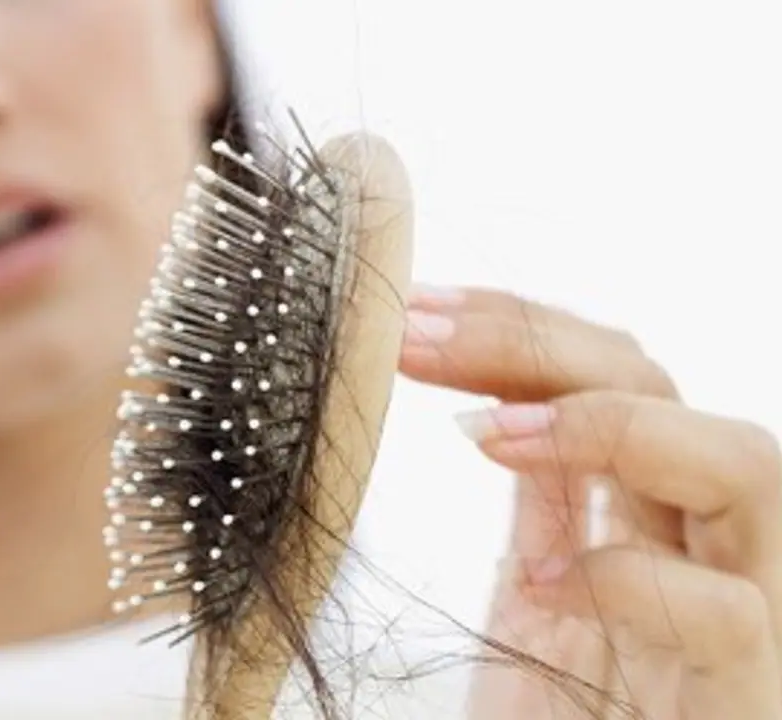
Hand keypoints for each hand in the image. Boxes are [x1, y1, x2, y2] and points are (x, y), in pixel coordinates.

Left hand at [398, 284, 781, 718]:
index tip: (414, 311)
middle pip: (667, 387)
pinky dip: (636, 582)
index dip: (519, 329)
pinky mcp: (750, 702)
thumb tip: (488, 407)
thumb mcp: (540, 604)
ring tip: (489, 433)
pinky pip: (734, 617)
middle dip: (538, 340)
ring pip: (749, 468)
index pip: (611, 376)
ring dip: (612, 425)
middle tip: (417, 335)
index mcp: (647, 524)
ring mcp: (743, 625)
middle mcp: (704, 554)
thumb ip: (546, 513)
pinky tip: (544, 585)